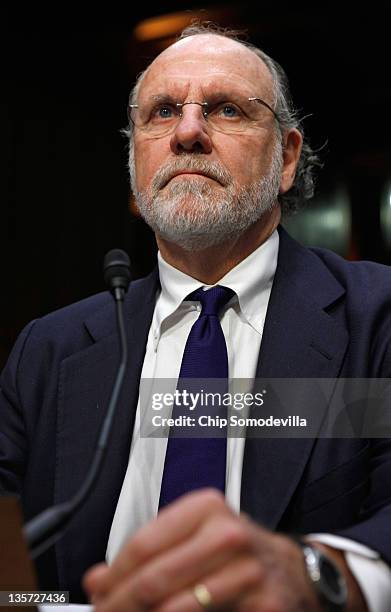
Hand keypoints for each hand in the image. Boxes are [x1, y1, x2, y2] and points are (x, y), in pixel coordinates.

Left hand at [83, 489, 323, 610]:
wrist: (293, 570)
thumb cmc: (237, 552)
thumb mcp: (194, 538)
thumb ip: (147, 555)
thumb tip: (97, 581)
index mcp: (206, 508)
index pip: (143, 545)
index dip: (113, 577)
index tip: (98, 594)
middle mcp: (227, 535)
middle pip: (154, 579)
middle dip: (121, 606)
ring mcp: (247, 572)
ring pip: (175, 607)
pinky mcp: (263, 606)